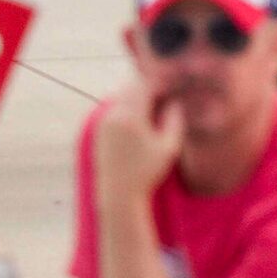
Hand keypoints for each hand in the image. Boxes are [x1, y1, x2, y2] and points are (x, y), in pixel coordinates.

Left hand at [90, 80, 186, 205]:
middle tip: (167, 95)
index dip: (162, 83)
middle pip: (133, 86)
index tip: (175, 89)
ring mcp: (104, 121)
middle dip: (150, 87)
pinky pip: (117, 107)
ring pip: (123, 95)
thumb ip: (175, 119)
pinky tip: (143, 118)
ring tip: (158, 106)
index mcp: (130, 116)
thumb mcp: (169, 147)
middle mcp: (113, 114)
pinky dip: (130, 106)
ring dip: (140, 96)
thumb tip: (176, 99)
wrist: (118, 194)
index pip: (146, 84)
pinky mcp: (100, 129)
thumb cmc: (147, 172)